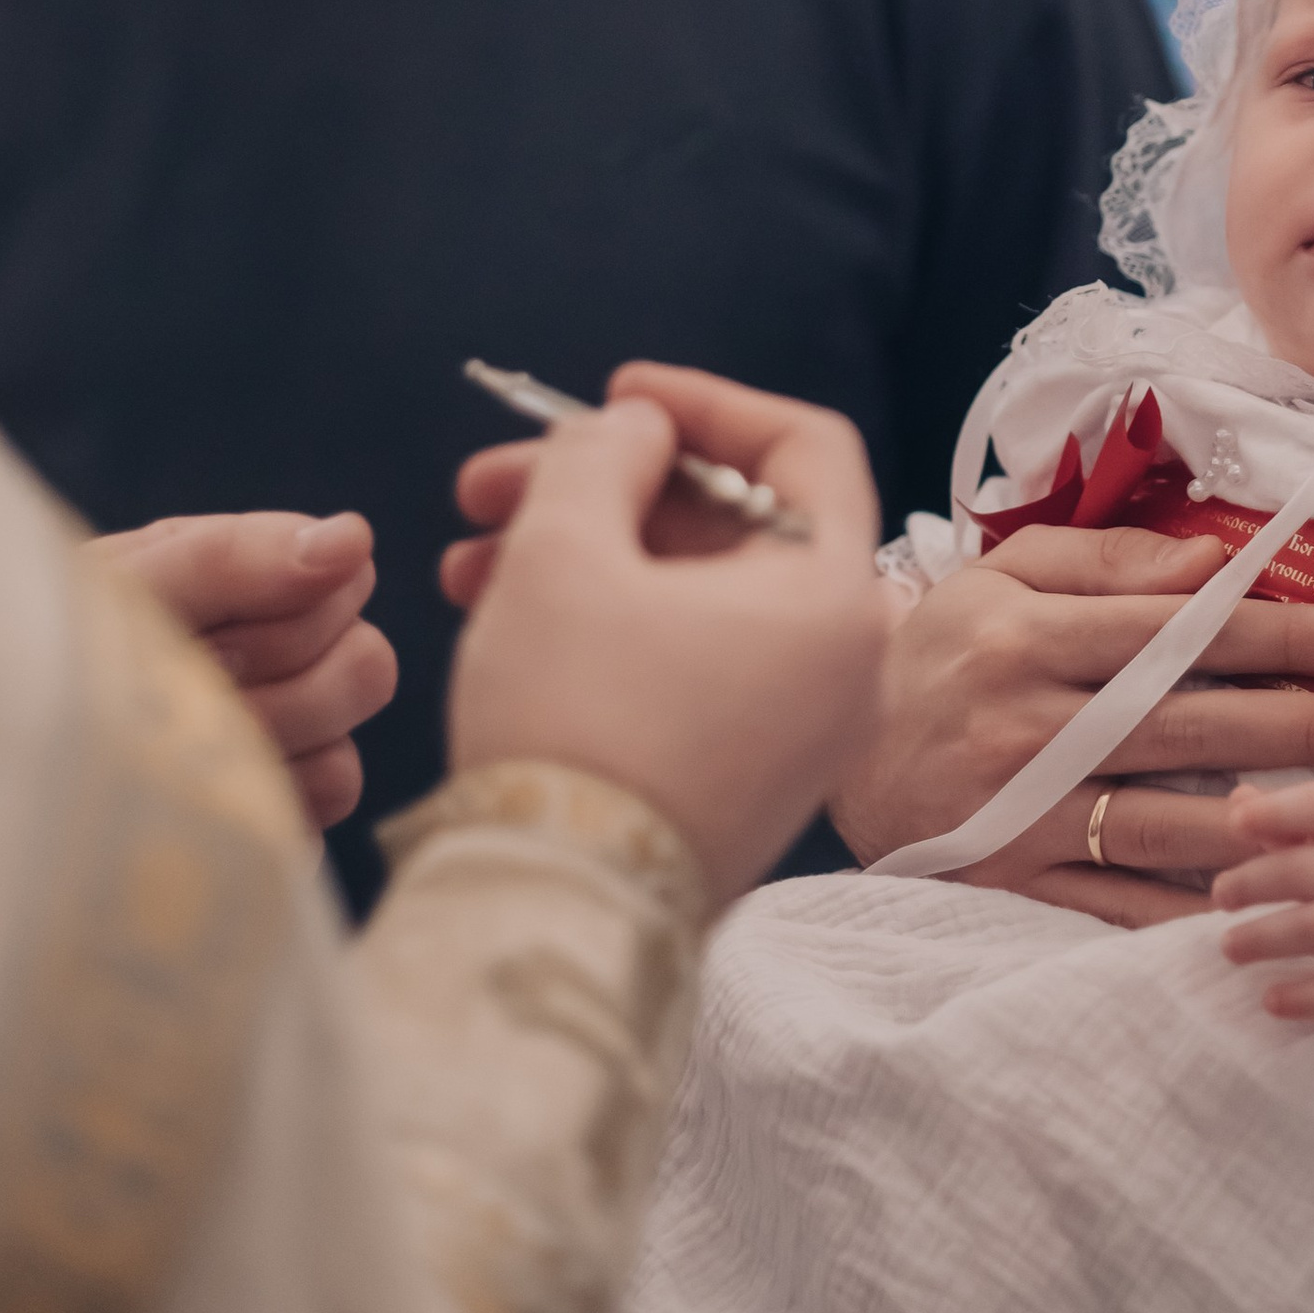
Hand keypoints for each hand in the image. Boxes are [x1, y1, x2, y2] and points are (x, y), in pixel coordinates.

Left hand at [88, 510, 394, 830]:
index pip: (347, 573)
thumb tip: (355, 537)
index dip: (288, 601)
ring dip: (265, 734)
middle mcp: (282, 653)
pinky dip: (269, 793)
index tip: (204, 622)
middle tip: (190, 682)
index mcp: (248, 578)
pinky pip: (328, 797)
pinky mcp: (278, 809)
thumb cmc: (39, 655)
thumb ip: (234, 557)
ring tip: (180, 741)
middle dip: (274, 675)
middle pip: (368, 663)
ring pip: (348, 737)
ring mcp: (286, 736)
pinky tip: (200, 786)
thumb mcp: (122, 587)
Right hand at [445, 361, 887, 905]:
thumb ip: (603, 454)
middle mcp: (845, 667)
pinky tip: (507, 618)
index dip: (705, 403)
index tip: (615, 394)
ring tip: (468, 559)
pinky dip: (610, 627)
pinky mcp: (745, 782)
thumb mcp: (565, 551)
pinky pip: (688, 665)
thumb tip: (635, 433)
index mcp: (837, 598)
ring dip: (587, 556)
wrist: (560, 917)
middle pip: (733, 526)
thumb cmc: (574, 727)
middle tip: (492, 481)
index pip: (804, 447)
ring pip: (694, 599)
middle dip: (606, 488)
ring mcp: (799, 733)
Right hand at [827, 521, 1313, 925]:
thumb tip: (1211, 564)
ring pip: (1162, 820)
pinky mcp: (1007, 881)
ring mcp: (1018, 812)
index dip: (1275, 637)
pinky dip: (1186, 909)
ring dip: (1268, 818)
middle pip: (1189, 724)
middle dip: (1304, 724)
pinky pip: (1112, 904)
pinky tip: (1262, 902)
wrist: (824, 741)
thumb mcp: (1002, 575)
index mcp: (1030, 636)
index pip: (1175, 634)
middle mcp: (1027, 725)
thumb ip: (1107, 562)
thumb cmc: (937, 646)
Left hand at [1212, 780, 1313, 1020]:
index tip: (1237, 823)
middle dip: (1254, 884)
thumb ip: (1290, 814)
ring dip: (1265, 939)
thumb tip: (1238, 800)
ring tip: (1229, 946)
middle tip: (1220, 895)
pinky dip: (1304, 999)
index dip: (1279, 813)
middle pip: (1305, 873)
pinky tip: (1269, 1000)